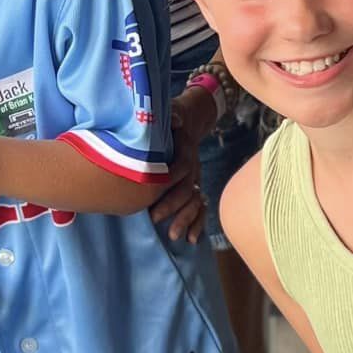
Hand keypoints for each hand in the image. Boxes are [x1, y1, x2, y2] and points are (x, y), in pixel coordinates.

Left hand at [148, 90, 209, 242]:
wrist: (189, 121)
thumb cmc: (173, 120)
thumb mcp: (172, 112)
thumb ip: (173, 116)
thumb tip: (175, 120)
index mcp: (186, 152)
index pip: (181, 169)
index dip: (169, 183)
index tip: (152, 193)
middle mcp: (193, 168)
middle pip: (188, 190)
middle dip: (174, 208)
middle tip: (155, 220)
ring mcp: (196, 179)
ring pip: (195, 202)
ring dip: (187, 220)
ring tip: (175, 237)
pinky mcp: (195, 186)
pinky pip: (200, 207)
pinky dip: (198, 223)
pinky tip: (192, 239)